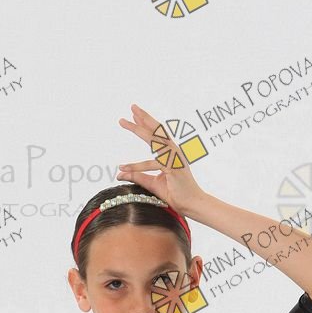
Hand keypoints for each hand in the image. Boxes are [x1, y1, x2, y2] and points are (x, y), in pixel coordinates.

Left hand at [116, 103, 204, 219]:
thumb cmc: (176, 194)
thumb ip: (137, 176)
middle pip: (157, 130)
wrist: (192, 205)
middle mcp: (174, 151)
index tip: (134, 115)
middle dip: (144, 117)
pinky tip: (123, 167)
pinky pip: (152, 164)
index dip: (146, 123)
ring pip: (154, 140)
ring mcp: (175, 158)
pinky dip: (137, 166)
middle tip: (132, 107)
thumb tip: (119, 174)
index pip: (158, 134)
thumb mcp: (151, 183)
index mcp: (172, 153)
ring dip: (139, 129)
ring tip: (124, 122)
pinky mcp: (173, 168)